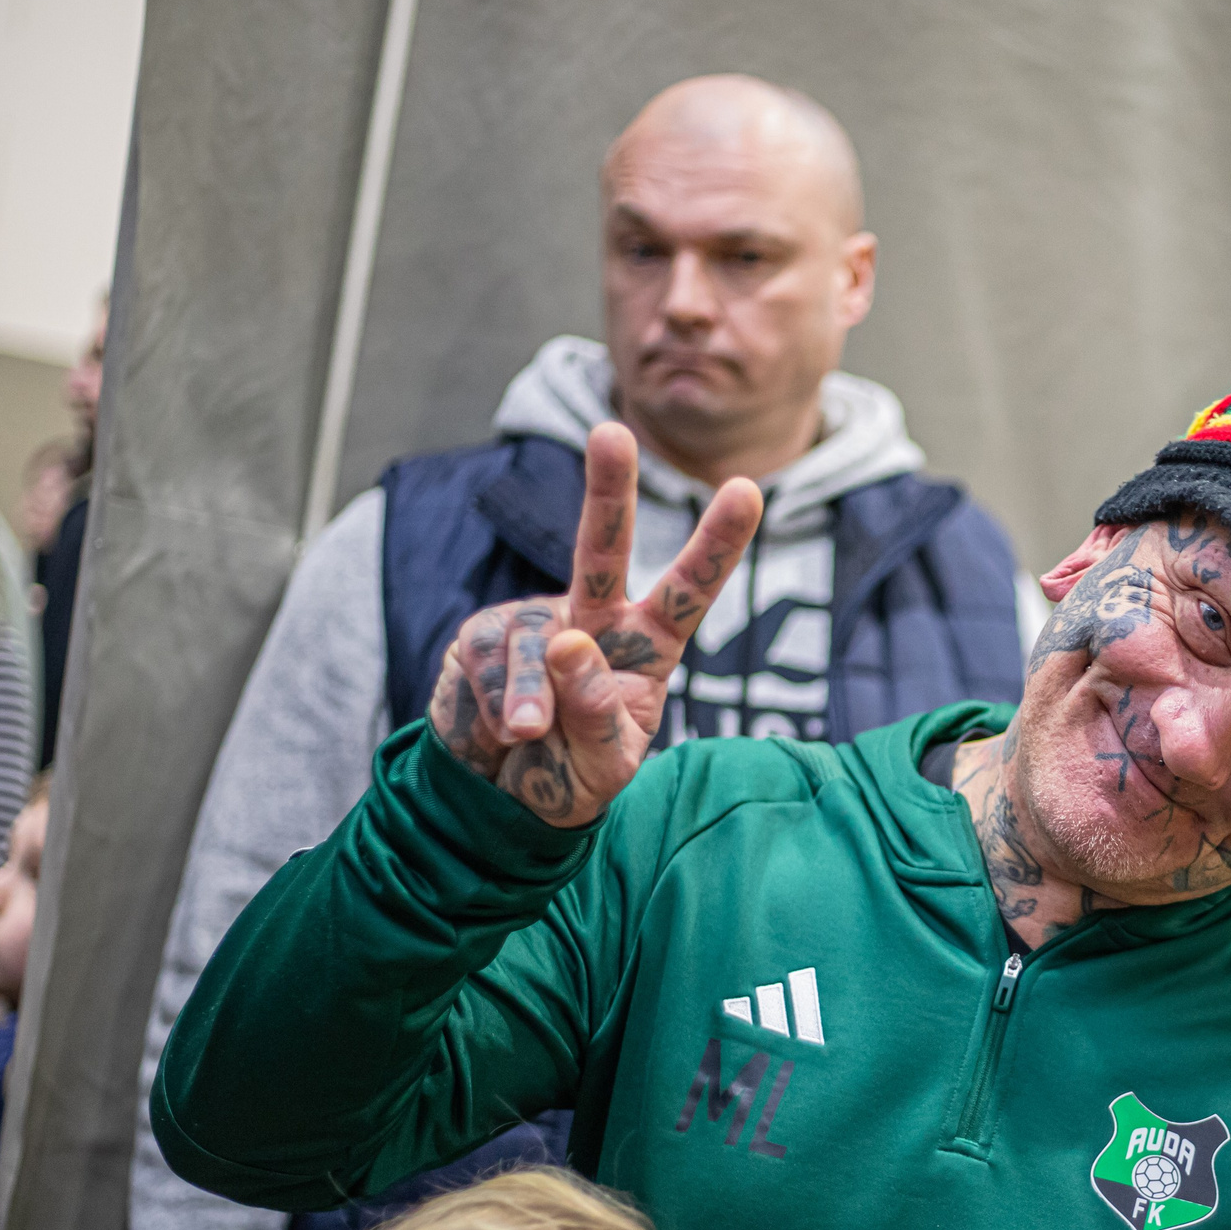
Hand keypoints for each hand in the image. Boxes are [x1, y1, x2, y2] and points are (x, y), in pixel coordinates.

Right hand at [428, 422, 762, 826]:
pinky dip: (494, 702)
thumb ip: (600, 715)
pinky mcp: (483, 633)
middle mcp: (596, 619)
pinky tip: (499, 728)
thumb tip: (570, 642)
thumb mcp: (605, 767)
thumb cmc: (572, 775)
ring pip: (536, 642)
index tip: (747, 488)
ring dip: (529, 697)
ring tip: (527, 735)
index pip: (688, 591)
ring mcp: (537, 621)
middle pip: (602, 550)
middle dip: (607, 492)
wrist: (501, 796)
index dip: (717, 543)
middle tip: (611, 434)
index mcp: (649, 646)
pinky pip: (488, 661)